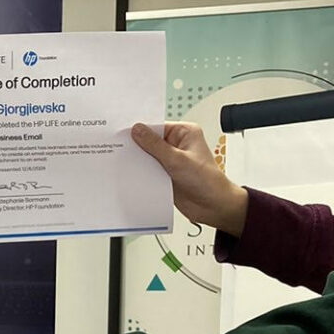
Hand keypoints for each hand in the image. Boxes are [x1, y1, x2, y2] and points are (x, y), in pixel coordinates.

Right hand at [130, 122, 247, 235]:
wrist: (213, 206)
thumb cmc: (207, 181)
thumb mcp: (178, 160)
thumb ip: (155, 145)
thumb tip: (138, 130)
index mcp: (185, 133)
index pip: (157, 126)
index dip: (140, 130)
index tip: (123, 133)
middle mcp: (177, 145)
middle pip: (150, 141)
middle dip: (137, 146)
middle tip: (119, 148)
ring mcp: (170, 160)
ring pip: (148, 157)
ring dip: (139, 161)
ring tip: (123, 162)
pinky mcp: (165, 174)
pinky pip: (148, 171)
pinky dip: (141, 173)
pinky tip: (132, 175)